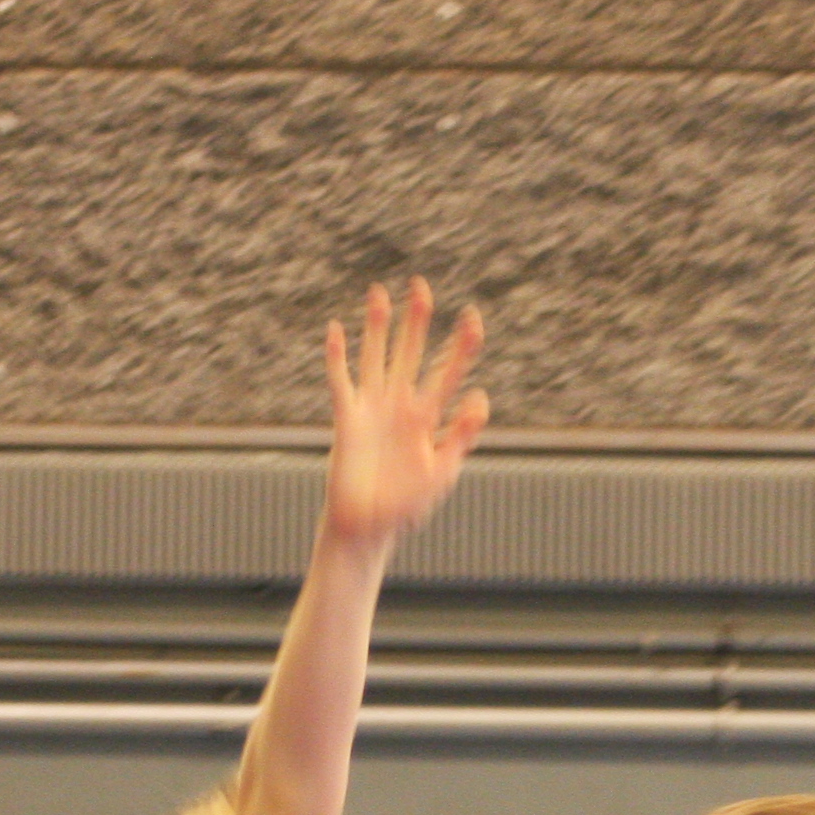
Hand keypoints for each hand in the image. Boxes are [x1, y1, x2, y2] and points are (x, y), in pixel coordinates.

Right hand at [323, 279, 488, 545]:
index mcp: (428, 417)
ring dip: (377, 327)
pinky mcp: (347, 420)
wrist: (368, 528)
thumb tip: (479, 397)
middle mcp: (400, 406)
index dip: (461, 346)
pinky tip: (336, 330)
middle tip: (422, 286)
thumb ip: (460, 435)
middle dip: (416, 322)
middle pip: (410, 353)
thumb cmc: (407, 506)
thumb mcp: (442, 471)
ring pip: (375, 358)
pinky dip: (337, 357)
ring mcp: (372, 409)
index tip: (473, 318)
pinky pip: (341, 382)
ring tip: (380, 294)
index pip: (448, 372)